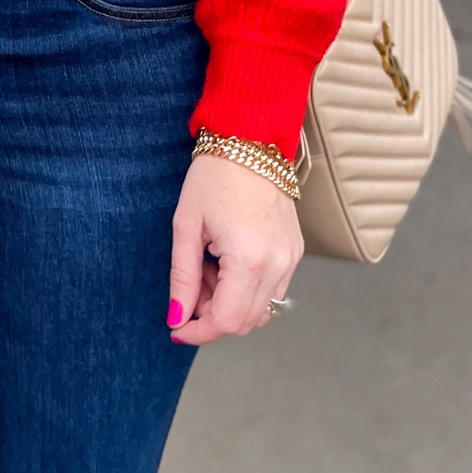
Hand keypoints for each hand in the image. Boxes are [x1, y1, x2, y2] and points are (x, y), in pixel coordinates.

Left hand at [167, 151, 302, 344]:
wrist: (250, 141)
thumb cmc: (213, 177)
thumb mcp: (186, 226)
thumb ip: (182, 278)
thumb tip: (176, 317)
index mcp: (249, 259)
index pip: (226, 321)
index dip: (197, 332)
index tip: (176, 327)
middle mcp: (277, 264)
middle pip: (245, 322)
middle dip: (211, 316)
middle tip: (190, 286)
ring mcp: (291, 259)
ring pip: (261, 310)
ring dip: (230, 302)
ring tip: (209, 266)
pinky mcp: (295, 251)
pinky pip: (273, 290)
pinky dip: (247, 289)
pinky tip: (227, 260)